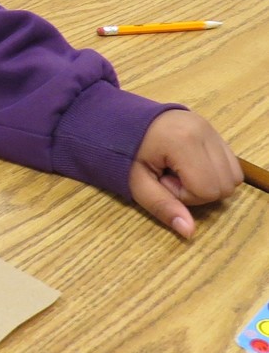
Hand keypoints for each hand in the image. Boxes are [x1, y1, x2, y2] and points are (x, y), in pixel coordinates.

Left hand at [128, 109, 241, 238]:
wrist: (119, 120)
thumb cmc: (123, 150)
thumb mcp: (136, 182)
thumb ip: (162, 206)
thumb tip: (189, 232)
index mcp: (183, 141)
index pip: (208, 189)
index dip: (184, 195)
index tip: (161, 181)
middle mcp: (204, 131)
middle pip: (225, 185)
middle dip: (198, 190)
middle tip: (169, 177)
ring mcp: (211, 128)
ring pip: (233, 176)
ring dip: (208, 182)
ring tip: (177, 171)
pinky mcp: (213, 129)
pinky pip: (231, 163)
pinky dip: (213, 172)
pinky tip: (187, 165)